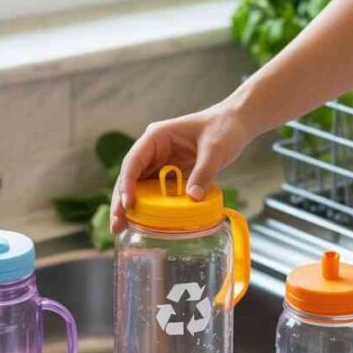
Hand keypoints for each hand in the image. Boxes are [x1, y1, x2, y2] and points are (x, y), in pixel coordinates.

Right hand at [110, 102, 256, 232]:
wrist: (235, 124)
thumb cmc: (223, 128)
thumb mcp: (215, 149)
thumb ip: (204, 172)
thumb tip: (193, 198)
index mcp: (157, 137)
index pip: (134, 161)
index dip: (127, 183)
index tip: (128, 204)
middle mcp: (153, 149)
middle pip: (130, 177)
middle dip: (121, 200)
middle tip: (117, 225)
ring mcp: (160, 162)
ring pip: (138, 186)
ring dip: (130, 206)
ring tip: (122, 228)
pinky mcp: (170, 173)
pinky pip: (154, 191)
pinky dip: (148, 206)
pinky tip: (143, 223)